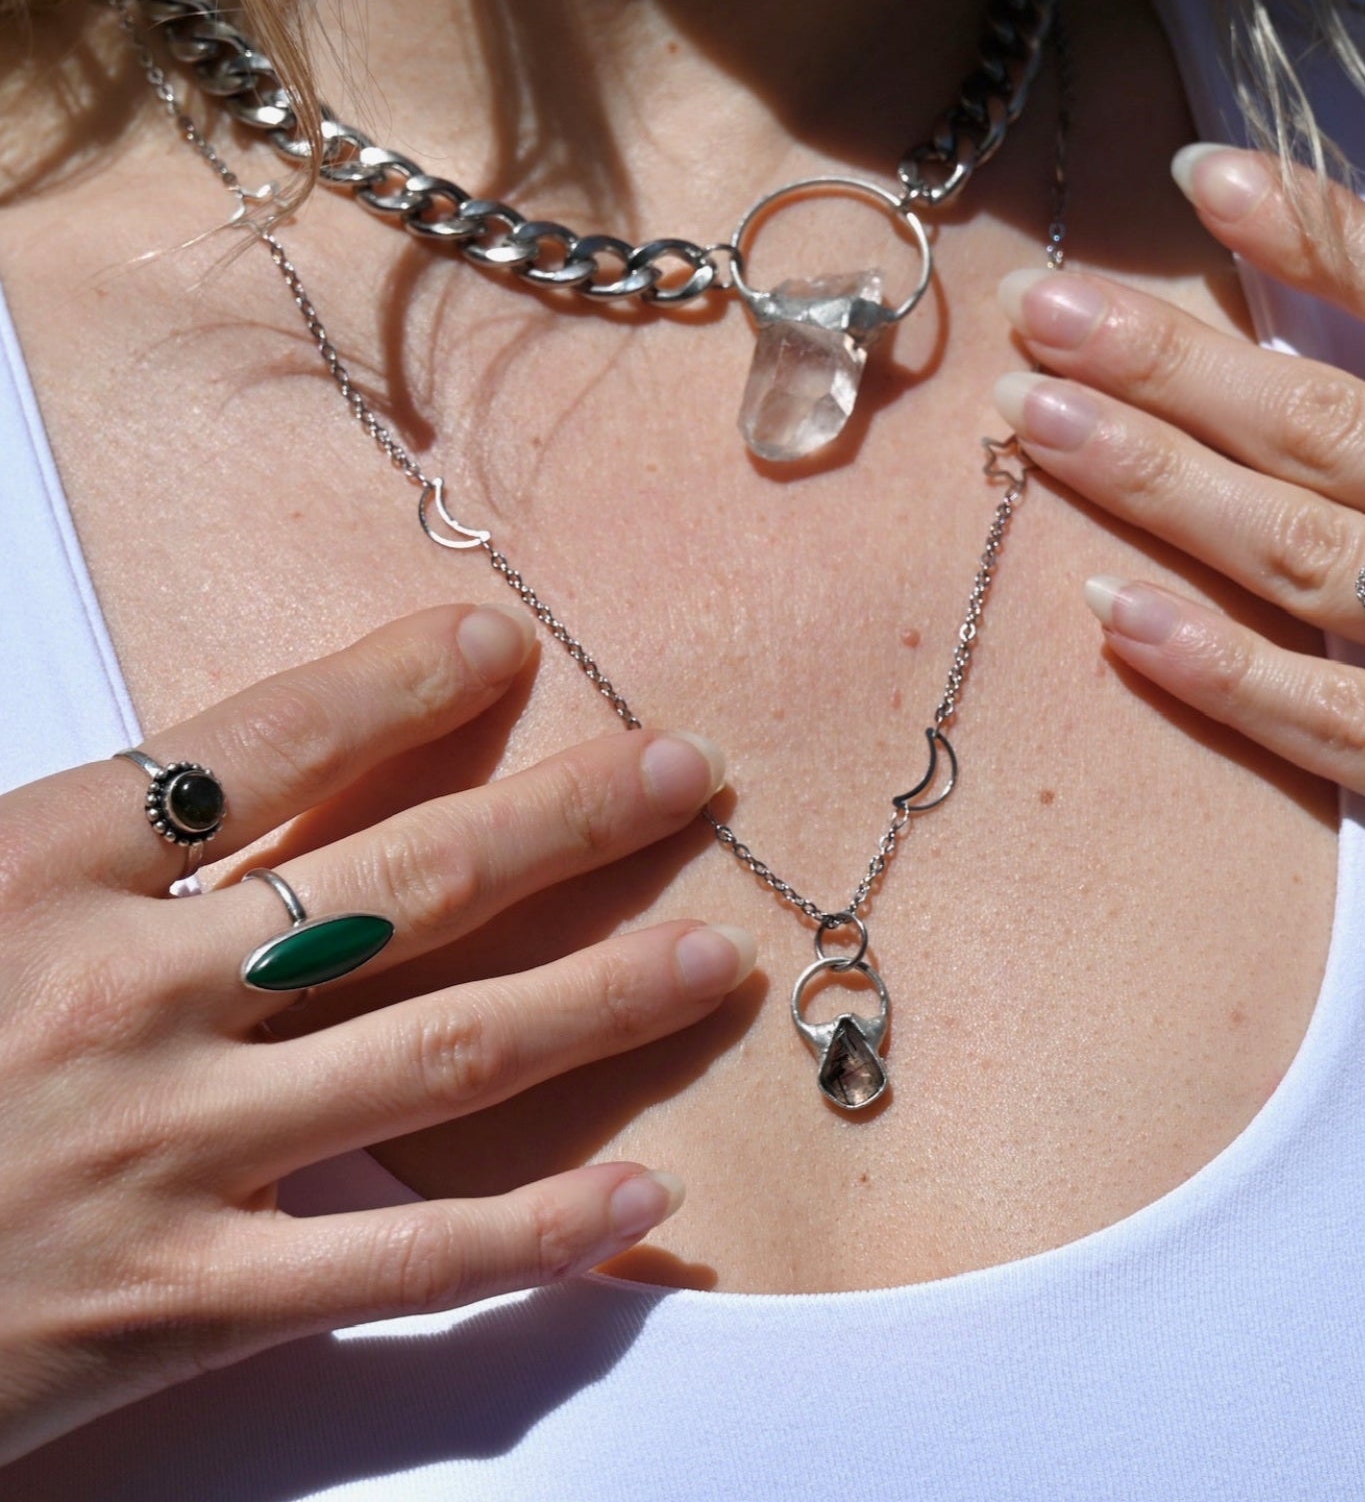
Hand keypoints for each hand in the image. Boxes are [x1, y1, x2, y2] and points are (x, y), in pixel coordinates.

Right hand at [0, 604, 748, 1462]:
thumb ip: (80, 836)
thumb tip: (207, 779)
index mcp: (34, 875)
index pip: (254, 747)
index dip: (388, 685)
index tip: (499, 644)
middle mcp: (125, 1001)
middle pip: (396, 885)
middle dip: (560, 822)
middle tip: (685, 775)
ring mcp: (165, 1157)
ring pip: (435, 1058)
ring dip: (595, 1001)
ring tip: (709, 957)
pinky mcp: (181, 1307)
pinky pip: (396, 1263)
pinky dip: (531, 1234)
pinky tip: (642, 1197)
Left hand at [994, 145, 1364, 911]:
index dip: (1329, 240)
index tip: (1201, 184)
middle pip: (1350, 430)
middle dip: (1182, 364)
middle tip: (1049, 313)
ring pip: (1324, 555)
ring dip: (1165, 481)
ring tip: (1040, 421)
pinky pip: (1350, 728)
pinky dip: (1224, 666)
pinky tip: (1112, 608)